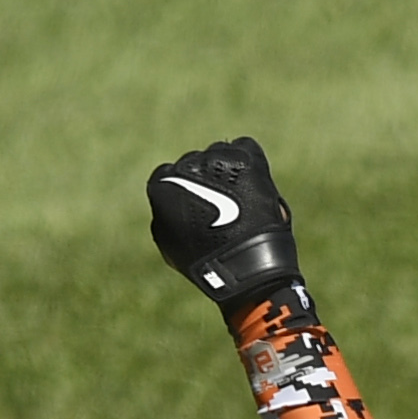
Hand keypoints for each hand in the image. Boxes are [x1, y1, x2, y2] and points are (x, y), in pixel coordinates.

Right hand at [147, 138, 301, 313]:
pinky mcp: (244, 158)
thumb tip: (170, 205)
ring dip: (229, 172)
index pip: (170, 174)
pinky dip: (250, 164)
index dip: (187, 188)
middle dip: (209, 180)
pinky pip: (246, 149)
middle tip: (225, 206)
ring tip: (242, 200)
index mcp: (163, 182)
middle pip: (197, 162)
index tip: (199, 205)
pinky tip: (254, 187)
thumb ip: (167, 216)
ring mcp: (216, 158)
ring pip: (221, 155)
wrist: (245, 269)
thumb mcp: (170, 243)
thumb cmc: (207, 265)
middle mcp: (186, 164)